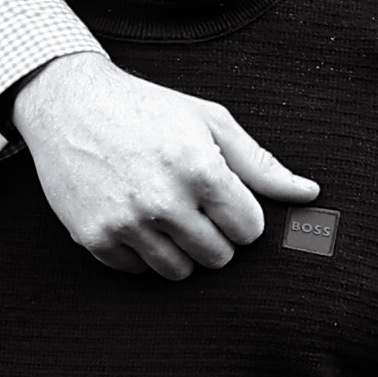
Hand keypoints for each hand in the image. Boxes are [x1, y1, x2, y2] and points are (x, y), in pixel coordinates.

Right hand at [19, 52, 317, 278]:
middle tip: (192, 204)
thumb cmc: (147, 109)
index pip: (249, 230)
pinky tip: (133, 217)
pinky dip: (141, 252)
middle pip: (218, 256)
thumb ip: (261, 164)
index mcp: (200, 170)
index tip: (222, 197)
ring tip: (164, 212)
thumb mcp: (210, 122)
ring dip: (179, 248)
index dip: (241, 215)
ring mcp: (126, 223)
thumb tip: (309, 194)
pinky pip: (138, 271)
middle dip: (214, 234)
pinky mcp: (94, 238)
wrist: (68, 105)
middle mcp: (163, 201)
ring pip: (180, 272)